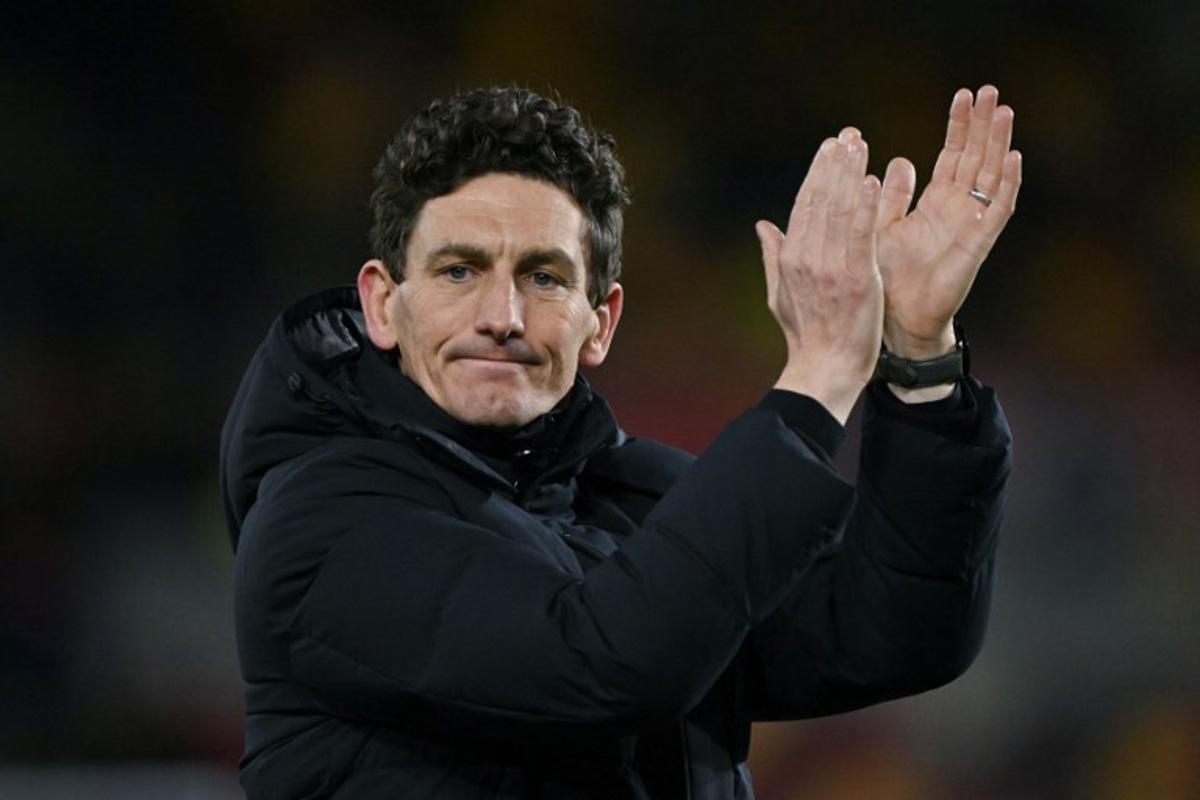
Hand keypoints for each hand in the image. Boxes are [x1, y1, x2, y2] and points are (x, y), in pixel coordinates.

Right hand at [756, 130, 883, 424]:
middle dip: (834, 163)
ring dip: (849, 173)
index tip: (830, 146)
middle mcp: (806, 257)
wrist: (825, 369)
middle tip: (847, 134)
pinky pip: (859, 234)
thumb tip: (762, 224)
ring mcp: (830, 267)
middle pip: (820, 199)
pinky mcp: (856, 277)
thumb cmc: (806, 337)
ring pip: (838, 210)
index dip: (817, 172)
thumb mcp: (779, 295)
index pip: (803, 205)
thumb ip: (772, 256)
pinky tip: (871, 180)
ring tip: (859, 144)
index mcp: (789, 259)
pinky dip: (864, 205)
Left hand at [875, 85, 1022, 359]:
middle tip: (991, 89)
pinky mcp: (977, 243)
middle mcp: (958, 210)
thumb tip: (896, 162)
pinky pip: (997, 210)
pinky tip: (1013, 157)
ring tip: (1004, 111)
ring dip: (999, 144)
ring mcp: (971, 225)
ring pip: (991, 175)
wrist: (897, 319)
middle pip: (977, 158)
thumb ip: (892, 196)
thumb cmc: (888, 277)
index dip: (959, 126)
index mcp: (936, 204)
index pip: (953, 155)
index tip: (963, 94)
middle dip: (983, 124)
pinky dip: (1007, 184)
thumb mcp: (883, 226)